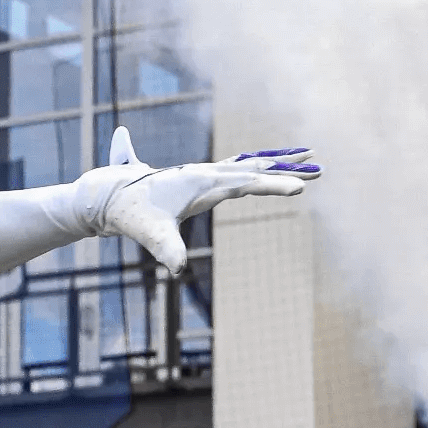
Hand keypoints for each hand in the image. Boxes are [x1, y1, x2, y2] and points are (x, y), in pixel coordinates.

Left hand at [72, 127, 319, 275]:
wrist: (107, 194)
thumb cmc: (130, 213)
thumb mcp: (149, 233)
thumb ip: (165, 248)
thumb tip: (177, 268)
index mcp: (201, 182)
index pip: (245, 183)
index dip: (273, 185)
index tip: (300, 187)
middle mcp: (205, 173)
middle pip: (254, 167)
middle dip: (286, 168)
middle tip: (320, 165)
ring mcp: (203, 175)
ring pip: (247, 165)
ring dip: (276, 163)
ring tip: (307, 158)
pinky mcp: (198, 181)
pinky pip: (236, 170)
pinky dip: (257, 167)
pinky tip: (267, 165)